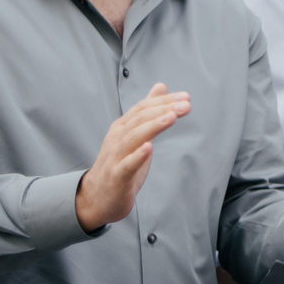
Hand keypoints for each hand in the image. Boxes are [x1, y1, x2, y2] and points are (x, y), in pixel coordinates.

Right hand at [74, 84, 190, 230]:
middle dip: (163, 109)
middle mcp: (117, 138)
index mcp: (122, 128)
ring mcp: (115, 157)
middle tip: (186, 104)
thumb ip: (148, 111)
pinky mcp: (117, 176)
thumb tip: (160, 86)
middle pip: (140, 119)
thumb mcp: (135, 134)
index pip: (143, 108)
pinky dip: (138, 155)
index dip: (163, 101)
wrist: (97, 197)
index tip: (186, 97)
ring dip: (153, 126)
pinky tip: (149, 148)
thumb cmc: (120, 163)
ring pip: (133, 138)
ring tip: (171, 117)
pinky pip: (127, 165)